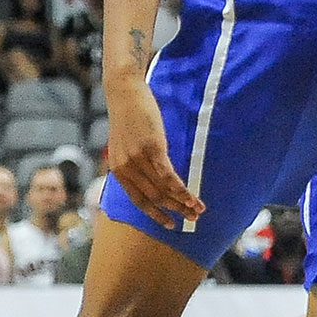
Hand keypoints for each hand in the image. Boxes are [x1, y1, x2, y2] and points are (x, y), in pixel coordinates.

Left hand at [102, 76, 203, 229]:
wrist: (125, 92)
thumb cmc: (128, 117)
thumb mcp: (125, 144)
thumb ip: (134, 162)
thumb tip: (150, 177)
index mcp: (118, 170)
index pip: (138, 200)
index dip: (155, 214)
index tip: (170, 225)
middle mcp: (126, 168)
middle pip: (154, 198)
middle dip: (175, 211)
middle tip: (192, 220)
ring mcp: (137, 159)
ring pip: (162, 190)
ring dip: (183, 202)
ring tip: (199, 210)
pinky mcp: (151, 148)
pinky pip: (168, 176)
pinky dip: (181, 189)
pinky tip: (192, 197)